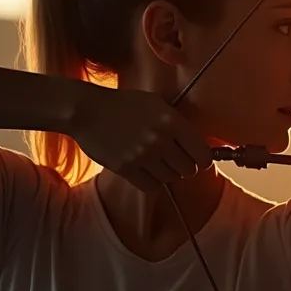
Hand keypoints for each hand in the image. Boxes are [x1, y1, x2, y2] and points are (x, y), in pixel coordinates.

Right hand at [68, 86, 212, 192]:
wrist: (87, 111)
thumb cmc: (123, 103)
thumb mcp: (156, 103)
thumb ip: (177, 122)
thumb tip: (197, 142)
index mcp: (171, 121)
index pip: (202, 153)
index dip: (203, 159)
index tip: (199, 159)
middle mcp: (160, 140)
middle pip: (188, 169)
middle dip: (186, 166)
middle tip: (176, 159)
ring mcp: (142, 156)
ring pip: (170, 178)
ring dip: (168, 173)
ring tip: (158, 162)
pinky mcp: (126, 169)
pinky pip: (152, 187)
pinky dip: (152, 182)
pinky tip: (147, 172)